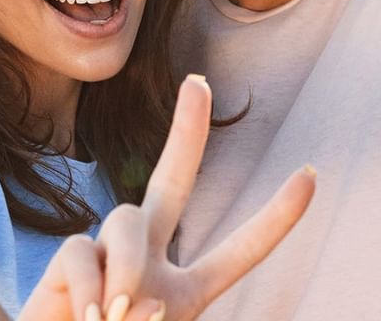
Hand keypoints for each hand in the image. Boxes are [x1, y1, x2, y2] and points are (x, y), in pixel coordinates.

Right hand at [19, 75, 316, 320]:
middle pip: (174, 182)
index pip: (241, 251)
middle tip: (199, 83)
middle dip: (187, 131)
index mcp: (186, 292)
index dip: (276, 218)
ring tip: (113, 314)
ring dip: (125, 264)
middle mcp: (150, 262)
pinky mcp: (69, 259)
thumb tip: (128, 294)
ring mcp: (109, 256)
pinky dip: (88, 284)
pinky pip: (83, 248)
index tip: (312, 176)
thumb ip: (150, 316)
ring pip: (126, 218)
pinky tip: (84, 315)